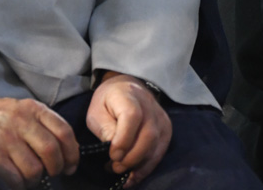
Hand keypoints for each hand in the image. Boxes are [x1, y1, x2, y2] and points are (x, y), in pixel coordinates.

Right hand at [0, 98, 77, 188]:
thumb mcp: (19, 109)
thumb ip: (42, 123)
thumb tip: (67, 148)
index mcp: (32, 109)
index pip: (64, 131)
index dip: (72, 152)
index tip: (71, 165)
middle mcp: (21, 122)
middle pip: (52, 152)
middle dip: (57, 168)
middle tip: (54, 173)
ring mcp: (5, 140)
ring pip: (34, 169)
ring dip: (35, 178)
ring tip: (29, 176)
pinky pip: (15, 179)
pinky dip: (19, 184)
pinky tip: (14, 179)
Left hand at [88, 73, 172, 187]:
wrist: (126, 87)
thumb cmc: (107, 102)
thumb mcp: (97, 112)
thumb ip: (105, 129)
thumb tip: (114, 149)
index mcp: (129, 96)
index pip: (132, 117)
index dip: (123, 139)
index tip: (112, 155)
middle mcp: (150, 106)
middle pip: (148, 134)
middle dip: (131, 157)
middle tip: (114, 167)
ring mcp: (161, 118)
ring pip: (156, 145)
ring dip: (139, 165)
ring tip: (122, 173)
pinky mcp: (166, 129)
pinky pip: (160, 151)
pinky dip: (148, 167)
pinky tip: (134, 176)